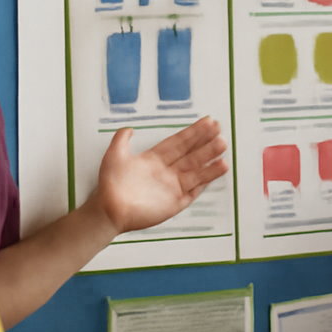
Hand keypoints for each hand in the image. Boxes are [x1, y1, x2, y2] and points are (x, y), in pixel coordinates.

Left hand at [87, 117, 228, 236]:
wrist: (109, 210)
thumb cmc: (110, 185)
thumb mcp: (114, 155)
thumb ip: (121, 139)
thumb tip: (129, 128)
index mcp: (154, 159)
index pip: (179, 142)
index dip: (193, 132)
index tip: (207, 122)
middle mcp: (166, 171)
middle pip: (191, 154)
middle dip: (205, 143)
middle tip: (219, 131)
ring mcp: (172, 187)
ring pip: (196, 171)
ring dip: (209, 161)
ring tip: (223, 150)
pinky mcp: (175, 203)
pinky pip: (194, 191)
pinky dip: (205, 182)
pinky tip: (217, 170)